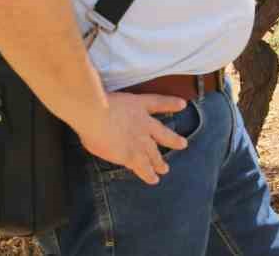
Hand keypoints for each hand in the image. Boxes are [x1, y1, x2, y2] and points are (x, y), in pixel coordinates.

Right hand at [76, 92, 190, 184]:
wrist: (96, 114)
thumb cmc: (96, 103)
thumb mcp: (107, 100)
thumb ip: (111, 110)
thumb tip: (105, 118)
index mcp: (138, 105)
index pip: (158, 103)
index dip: (171, 104)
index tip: (182, 104)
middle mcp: (143, 123)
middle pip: (162, 133)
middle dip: (172, 139)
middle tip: (182, 144)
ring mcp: (139, 140)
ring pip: (153, 153)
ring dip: (159, 162)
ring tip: (165, 169)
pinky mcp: (131, 155)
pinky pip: (143, 168)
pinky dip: (148, 174)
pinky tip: (153, 180)